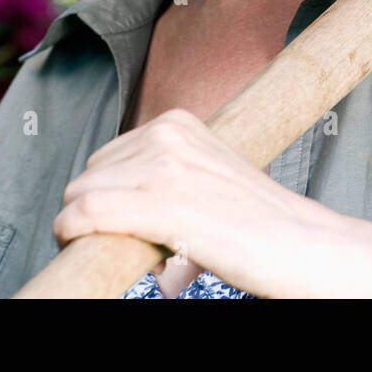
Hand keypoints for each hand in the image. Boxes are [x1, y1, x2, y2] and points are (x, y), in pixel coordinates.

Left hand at [53, 108, 329, 297]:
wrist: (300, 243)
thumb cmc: (258, 219)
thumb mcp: (207, 172)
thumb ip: (167, 169)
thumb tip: (119, 196)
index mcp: (178, 122)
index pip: (107, 156)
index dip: (109, 193)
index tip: (128, 221)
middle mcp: (167, 135)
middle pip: (91, 173)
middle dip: (100, 210)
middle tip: (136, 239)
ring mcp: (163, 167)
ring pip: (81, 193)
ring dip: (89, 229)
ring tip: (135, 248)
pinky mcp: (161, 204)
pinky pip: (85, 212)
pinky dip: (71, 232)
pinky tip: (80, 245)